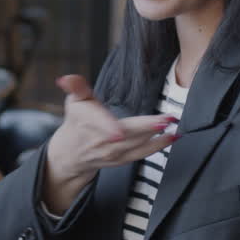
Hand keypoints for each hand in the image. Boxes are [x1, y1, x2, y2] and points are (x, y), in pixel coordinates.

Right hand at [42, 75, 177, 211]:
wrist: (72, 153)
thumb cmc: (77, 122)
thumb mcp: (74, 101)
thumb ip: (76, 87)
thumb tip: (66, 79)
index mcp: (87, 122)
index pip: (98, 124)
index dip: (108, 128)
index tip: (119, 131)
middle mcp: (100, 141)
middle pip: (125, 135)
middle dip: (146, 128)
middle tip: (166, 120)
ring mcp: (112, 153)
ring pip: (136, 146)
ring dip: (158, 138)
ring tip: (174, 129)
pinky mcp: (122, 160)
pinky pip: (142, 154)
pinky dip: (158, 147)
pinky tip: (172, 138)